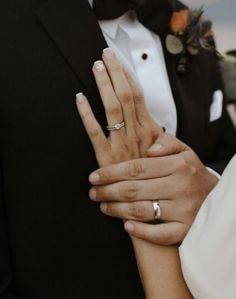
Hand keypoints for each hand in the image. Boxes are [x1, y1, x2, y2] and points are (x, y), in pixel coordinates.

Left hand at [76, 48, 161, 166]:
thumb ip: (162, 136)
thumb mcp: (167, 153)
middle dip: (115, 73)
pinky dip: (86, 114)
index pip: (138, 96)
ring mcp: (119, 143)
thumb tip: (157, 124)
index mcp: (150, 130)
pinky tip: (79, 99)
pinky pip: (94, 131)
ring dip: (103, 86)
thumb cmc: (156, 176)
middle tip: (105, 55)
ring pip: (111, 108)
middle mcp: (135, 133)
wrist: (147, 200)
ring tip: (95, 67)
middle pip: (125, 96)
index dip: (128, 76)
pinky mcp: (105, 156)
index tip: (119, 59)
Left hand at [88, 133, 218, 244]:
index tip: (94, 176)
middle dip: (107, 191)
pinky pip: (160, 235)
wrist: (216, 198)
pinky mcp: (186, 229)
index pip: (136, 168)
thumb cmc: (192, 173)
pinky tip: (126, 226)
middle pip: (133, 190)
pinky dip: (141, 232)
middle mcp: (180, 187)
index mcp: (178, 165)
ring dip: (116, 210)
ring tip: (103, 206)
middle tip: (93, 192)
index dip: (111, 173)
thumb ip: (167, 142)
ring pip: (141, 211)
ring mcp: (183, 210)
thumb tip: (149, 149)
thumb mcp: (184, 151)